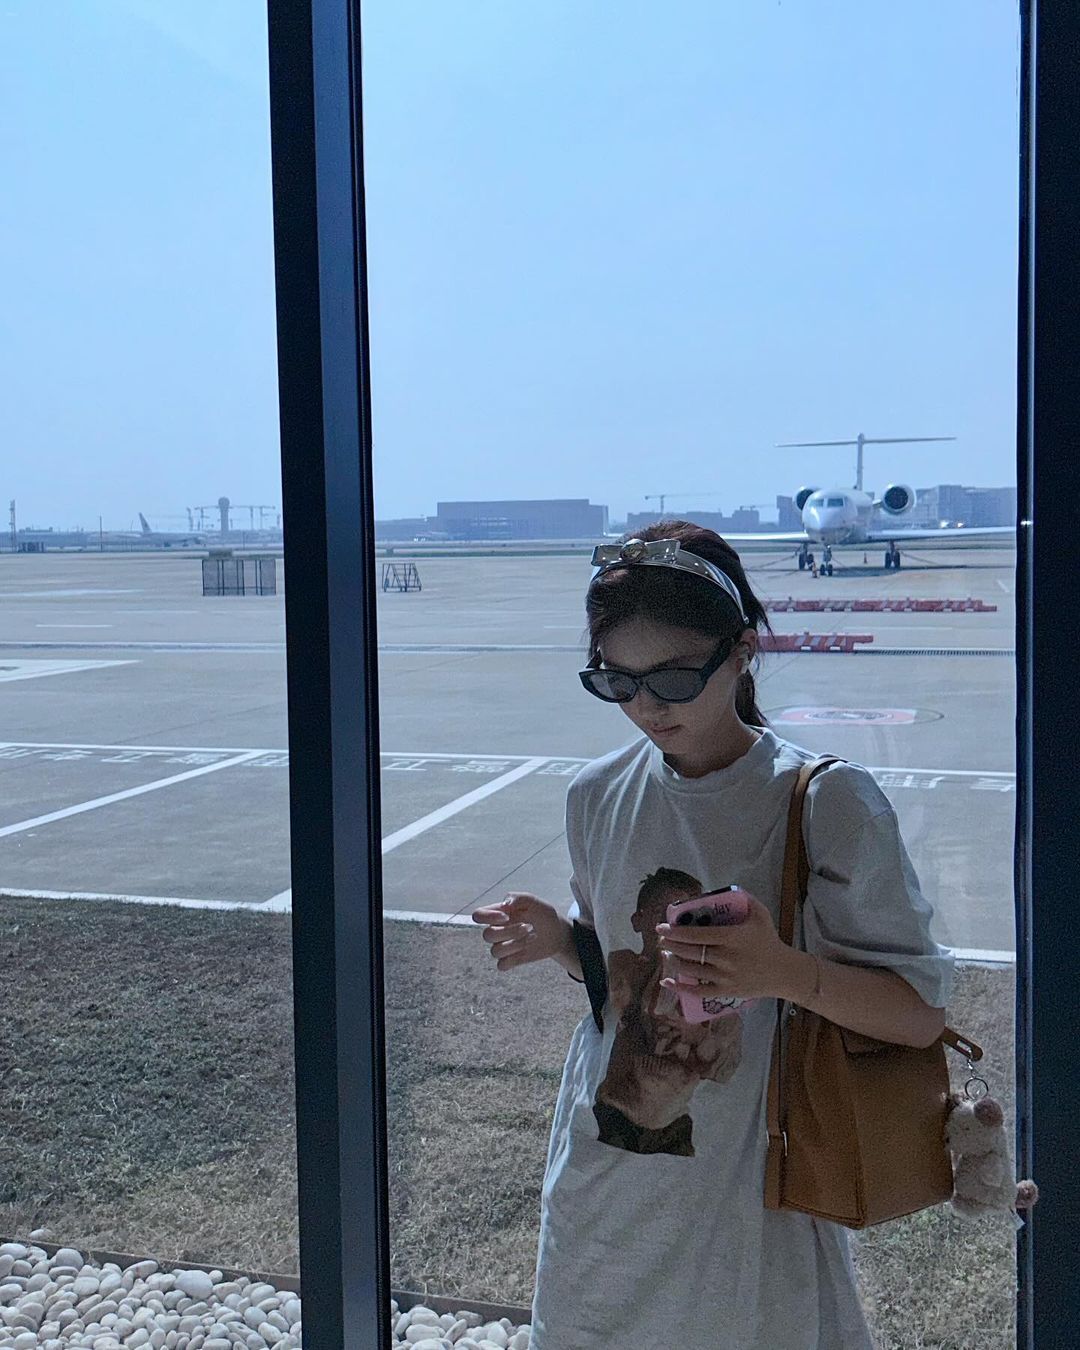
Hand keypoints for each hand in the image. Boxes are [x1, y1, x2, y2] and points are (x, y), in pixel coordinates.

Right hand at [472, 892, 569, 971]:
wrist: (557, 931)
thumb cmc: (541, 913)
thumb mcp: (533, 901)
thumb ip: (517, 898)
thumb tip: (504, 904)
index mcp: (498, 914)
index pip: (478, 915)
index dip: (488, 917)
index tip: (507, 916)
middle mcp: (497, 930)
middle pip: (487, 935)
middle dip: (510, 932)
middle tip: (530, 926)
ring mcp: (504, 946)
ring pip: (495, 951)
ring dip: (515, 944)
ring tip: (533, 936)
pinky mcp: (511, 960)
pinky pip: (501, 965)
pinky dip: (513, 959)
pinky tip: (527, 950)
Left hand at [655, 892, 802, 1002]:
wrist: (785, 972)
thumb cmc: (770, 941)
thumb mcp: (760, 914)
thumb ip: (744, 899)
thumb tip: (724, 889)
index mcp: (732, 937)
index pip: (697, 935)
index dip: (675, 931)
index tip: (661, 927)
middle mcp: (726, 957)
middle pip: (690, 952)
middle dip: (670, 945)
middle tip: (661, 939)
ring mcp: (725, 977)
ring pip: (691, 970)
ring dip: (673, 961)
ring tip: (665, 953)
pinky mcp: (726, 992)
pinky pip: (698, 991)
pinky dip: (680, 988)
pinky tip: (667, 981)